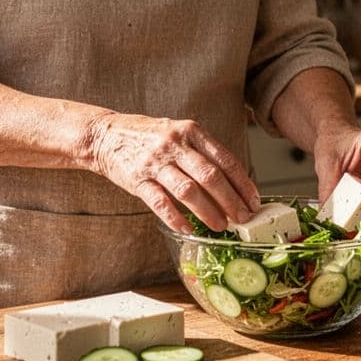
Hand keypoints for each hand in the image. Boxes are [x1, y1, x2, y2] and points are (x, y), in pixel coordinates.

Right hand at [89, 113, 258, 233]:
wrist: (106, 134)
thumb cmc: (150, 137)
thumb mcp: (180, 133)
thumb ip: (203, 153)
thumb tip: (233, 184)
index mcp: (191, 131)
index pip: (225, 159)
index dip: (243, 183)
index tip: (254, 201)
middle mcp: (175, 144)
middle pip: (210, 176)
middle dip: (231, 201)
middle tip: (243, 218)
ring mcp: (155, 162)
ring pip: (188, 190)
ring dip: (208, 211)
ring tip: (221, 226)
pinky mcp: (137, 179)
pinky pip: (160, 202)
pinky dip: (176, 218)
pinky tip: (188, 229)